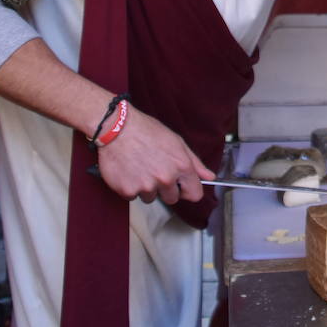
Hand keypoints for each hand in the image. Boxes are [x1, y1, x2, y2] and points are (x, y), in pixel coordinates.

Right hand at [95, 106, 214, 204]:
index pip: (194, 194)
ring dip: (146, 187)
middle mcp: (165, 179)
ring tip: (140, 167)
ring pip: (151, 197)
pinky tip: (128, 170)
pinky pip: (132, 196)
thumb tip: (210, 177)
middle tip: (155, 171)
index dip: (188, 190)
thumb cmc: (147, 131)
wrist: (117, 128)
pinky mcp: (127, 190)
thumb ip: (195, 163)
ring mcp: (146, 186)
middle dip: (166, 189)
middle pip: (172, 199)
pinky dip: (130, 186)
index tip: (182, 186)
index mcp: (181, 166)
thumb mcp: (177, 142)